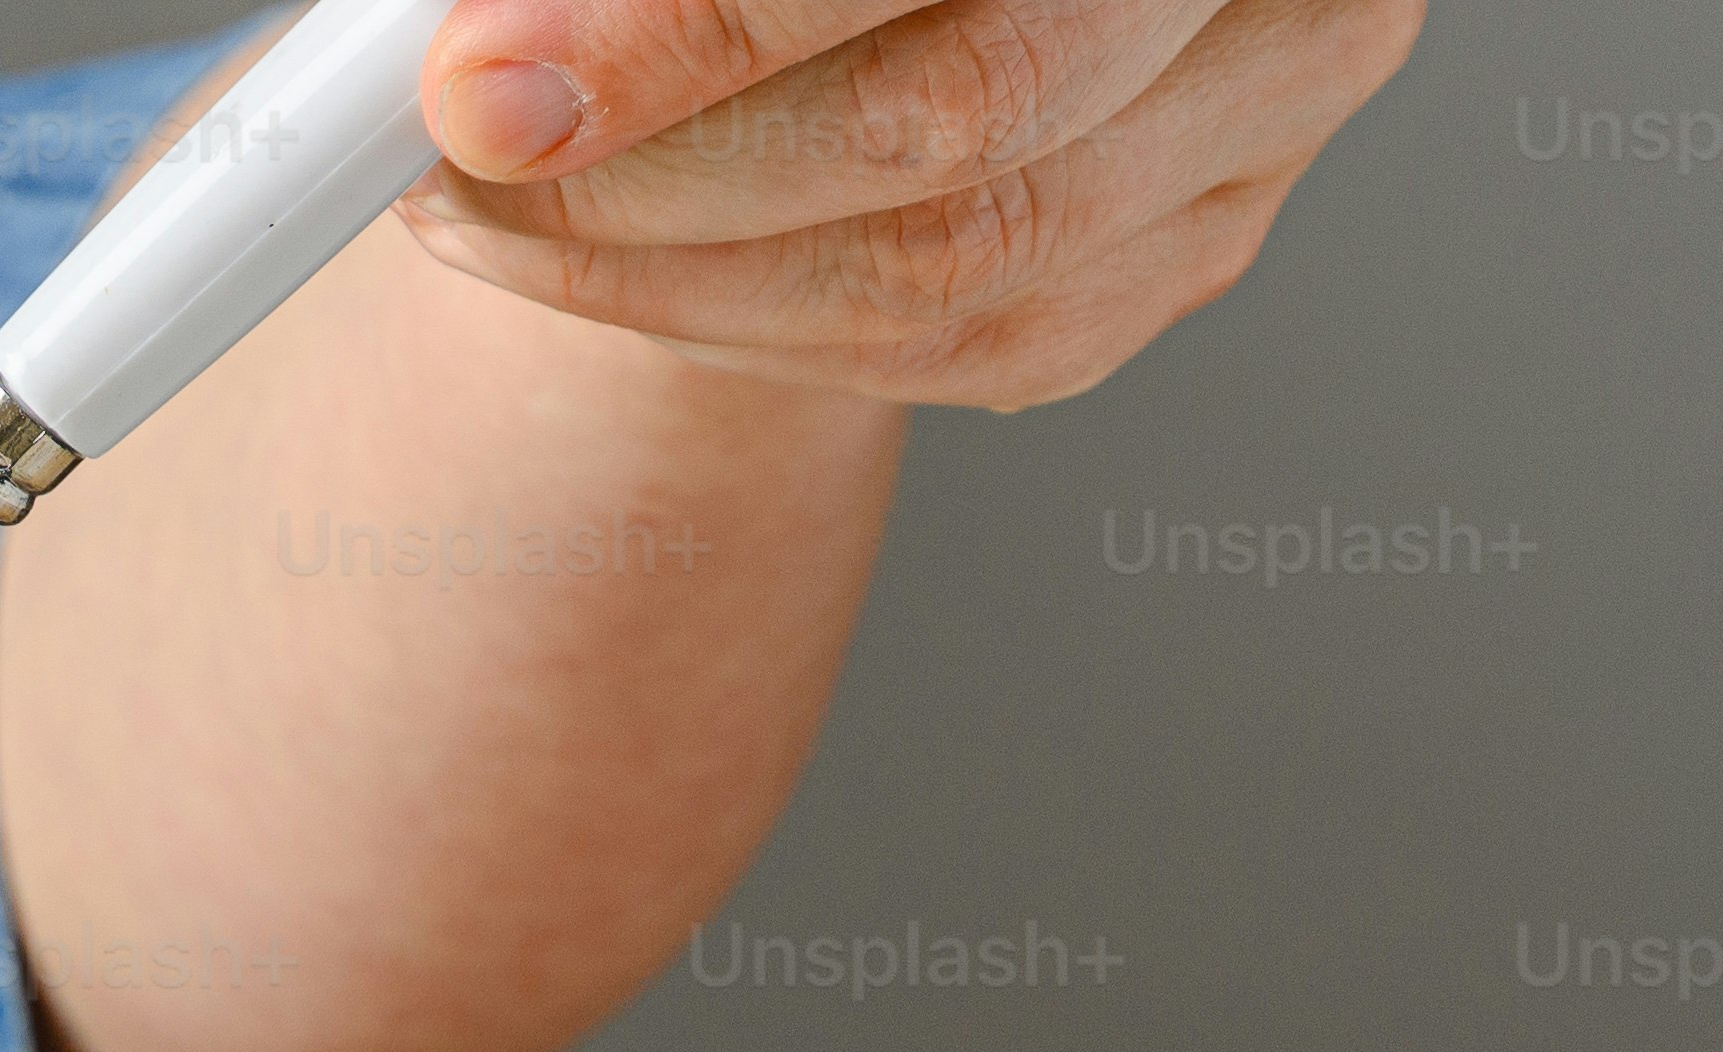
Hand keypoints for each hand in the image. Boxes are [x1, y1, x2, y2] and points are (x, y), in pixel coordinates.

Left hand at [397, 0, 1428, 411]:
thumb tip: (491, 58)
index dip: (695, 32)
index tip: (486, 84)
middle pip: (953, 122)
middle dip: (655, 170)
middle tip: (467, 155)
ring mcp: (1254, 124)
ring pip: (943, 268)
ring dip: (662, 266)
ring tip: (492, 209)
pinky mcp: (1185, 253)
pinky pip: (950, 347)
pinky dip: (741, 316)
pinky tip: (609, 260)